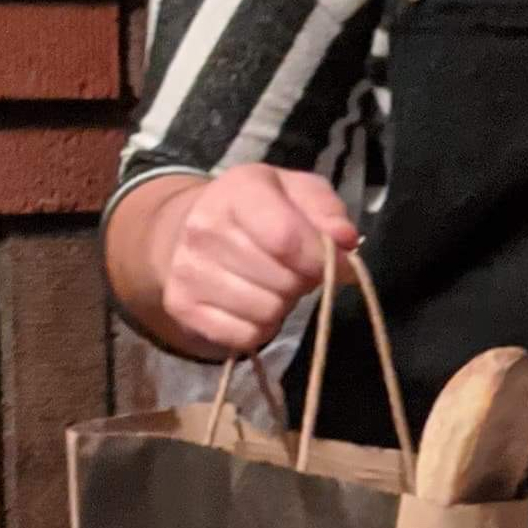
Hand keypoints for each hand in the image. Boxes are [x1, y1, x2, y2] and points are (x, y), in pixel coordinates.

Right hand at [154, 165, 356, 356]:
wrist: (195, 225)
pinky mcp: (182, 306)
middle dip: (302, 280)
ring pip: (266, 312)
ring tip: (273, 283)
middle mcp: (204, 229)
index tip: (340, 264)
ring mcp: (188, 270)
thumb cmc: (261, 209)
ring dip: (282, 305)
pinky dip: (260, 328)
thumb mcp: (300, 192)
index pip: (286, 239)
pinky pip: (244, 336)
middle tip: (295, 269)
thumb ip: (327, 211)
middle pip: (282, 281)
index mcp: (238, 191)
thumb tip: (344, 241)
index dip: (323, 259)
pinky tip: (254, 302)